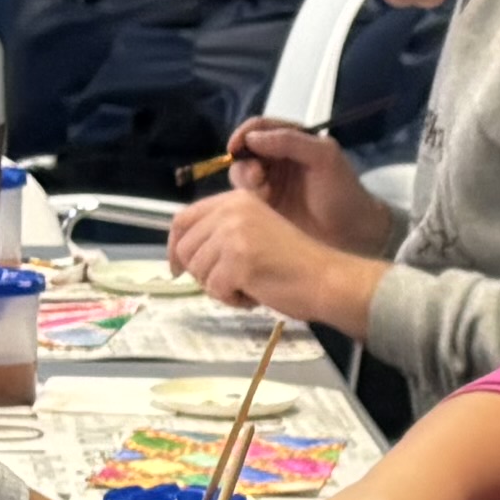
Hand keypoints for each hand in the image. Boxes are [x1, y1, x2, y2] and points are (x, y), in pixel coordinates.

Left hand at [159, 184, 378, 336]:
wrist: (325, 278)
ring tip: (248, 287)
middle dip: (200, 274)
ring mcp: (233, 234)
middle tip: (227, 284)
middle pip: (185, 248)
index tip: (177, 268)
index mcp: (235, 200)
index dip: (174, 246)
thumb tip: (183, 255)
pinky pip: (215, 289)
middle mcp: (231, 210)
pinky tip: (255, 295)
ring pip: (198, 271)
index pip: (183, 219)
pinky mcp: (238, 260)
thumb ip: (222, 233)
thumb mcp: (254, 233)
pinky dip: (232, 300)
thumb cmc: (295, 263)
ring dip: (219, 288)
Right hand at [215, 118, 379, 240]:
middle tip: (257, 178)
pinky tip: (262, 208)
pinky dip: (246, 200)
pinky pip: (244, 199)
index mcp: (292, 140)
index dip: (244, 134)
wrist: (353, 234)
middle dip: (243, 162)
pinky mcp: (265, 209)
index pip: (259, 127)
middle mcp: (277, 159)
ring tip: (263, 195)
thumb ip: (290, 141)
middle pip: (245, 151)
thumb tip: (252, 138)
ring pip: (241, 175)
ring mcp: (270, 184)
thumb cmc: (343, 192)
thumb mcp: (324, 157)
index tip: (235, 147)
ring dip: (245, 182)